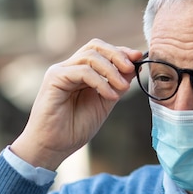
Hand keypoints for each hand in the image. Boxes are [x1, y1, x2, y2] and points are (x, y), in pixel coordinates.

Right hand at [10, 39, 142, 170]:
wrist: (53, 147)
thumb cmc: (75, 128)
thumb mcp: (105, 102)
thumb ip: (117, 85)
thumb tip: (134, 67)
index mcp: (81, 72)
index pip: (102, 51)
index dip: (121, 52)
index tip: (139, 57)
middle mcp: (70, 67)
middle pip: (95, 46)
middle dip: (117, 54)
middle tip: (131, 68)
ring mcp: (61, 71)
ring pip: (90, 56)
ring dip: (111, 70)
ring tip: (123, 87)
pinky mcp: (54, 78)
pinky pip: (83, 72)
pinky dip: (101, 82)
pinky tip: (110, 96)